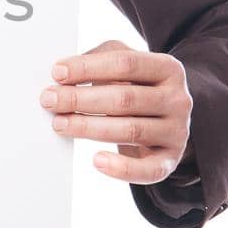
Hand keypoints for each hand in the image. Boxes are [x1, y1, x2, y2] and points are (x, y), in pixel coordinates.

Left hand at [38, 38, 193, 183]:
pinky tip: (96, 161)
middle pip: (125, 99)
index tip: (57, 73)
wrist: (166, 120)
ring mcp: (177, 131)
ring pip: (130, 130)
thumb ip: (100, 58)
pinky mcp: (170, 160)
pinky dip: (122, 168)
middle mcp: (178, 100)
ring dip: (89, 128)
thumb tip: (64, 72)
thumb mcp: (125, 64)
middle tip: (50, 100)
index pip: (125, 63)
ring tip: (60, 124)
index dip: (88, 68)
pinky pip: (148, 170)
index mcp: (168, 69)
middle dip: (80, 99)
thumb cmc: (137, 88)